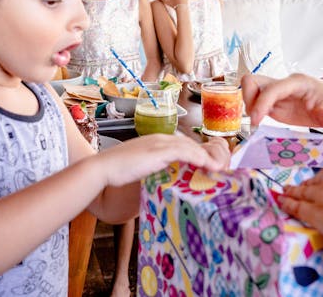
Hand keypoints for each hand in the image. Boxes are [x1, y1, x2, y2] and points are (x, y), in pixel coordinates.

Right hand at [94, 133, 225, 187]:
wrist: (101, 169)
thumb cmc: (117, 173)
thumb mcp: (143, 170)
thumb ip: (157, 172)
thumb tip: (169, 185)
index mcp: (159, 142)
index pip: (187, 145)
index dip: (202, 155)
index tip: (213, 167)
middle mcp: (162, 139)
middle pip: (194, 144)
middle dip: (211, 155)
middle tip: (221, 170)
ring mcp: (160, 143)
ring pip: (193, 147)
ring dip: (210, 158)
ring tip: (221, 170)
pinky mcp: (159, 150)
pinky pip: (186, 152)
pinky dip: (201, 158)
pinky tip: (210, 167)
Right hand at [242, 73, 322, 128]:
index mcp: (298, 82)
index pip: (272, 88)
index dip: (261, 102)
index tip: (256, 121)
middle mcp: (285, 84)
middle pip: (253, 80)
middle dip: (248, 98)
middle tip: (255, 119)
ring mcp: (279, 93)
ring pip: (251, 89)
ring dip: (249, 105)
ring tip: (257, 122)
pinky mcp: (276, 103)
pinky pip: (257, 102)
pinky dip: (253, 111)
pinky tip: (260, 124)